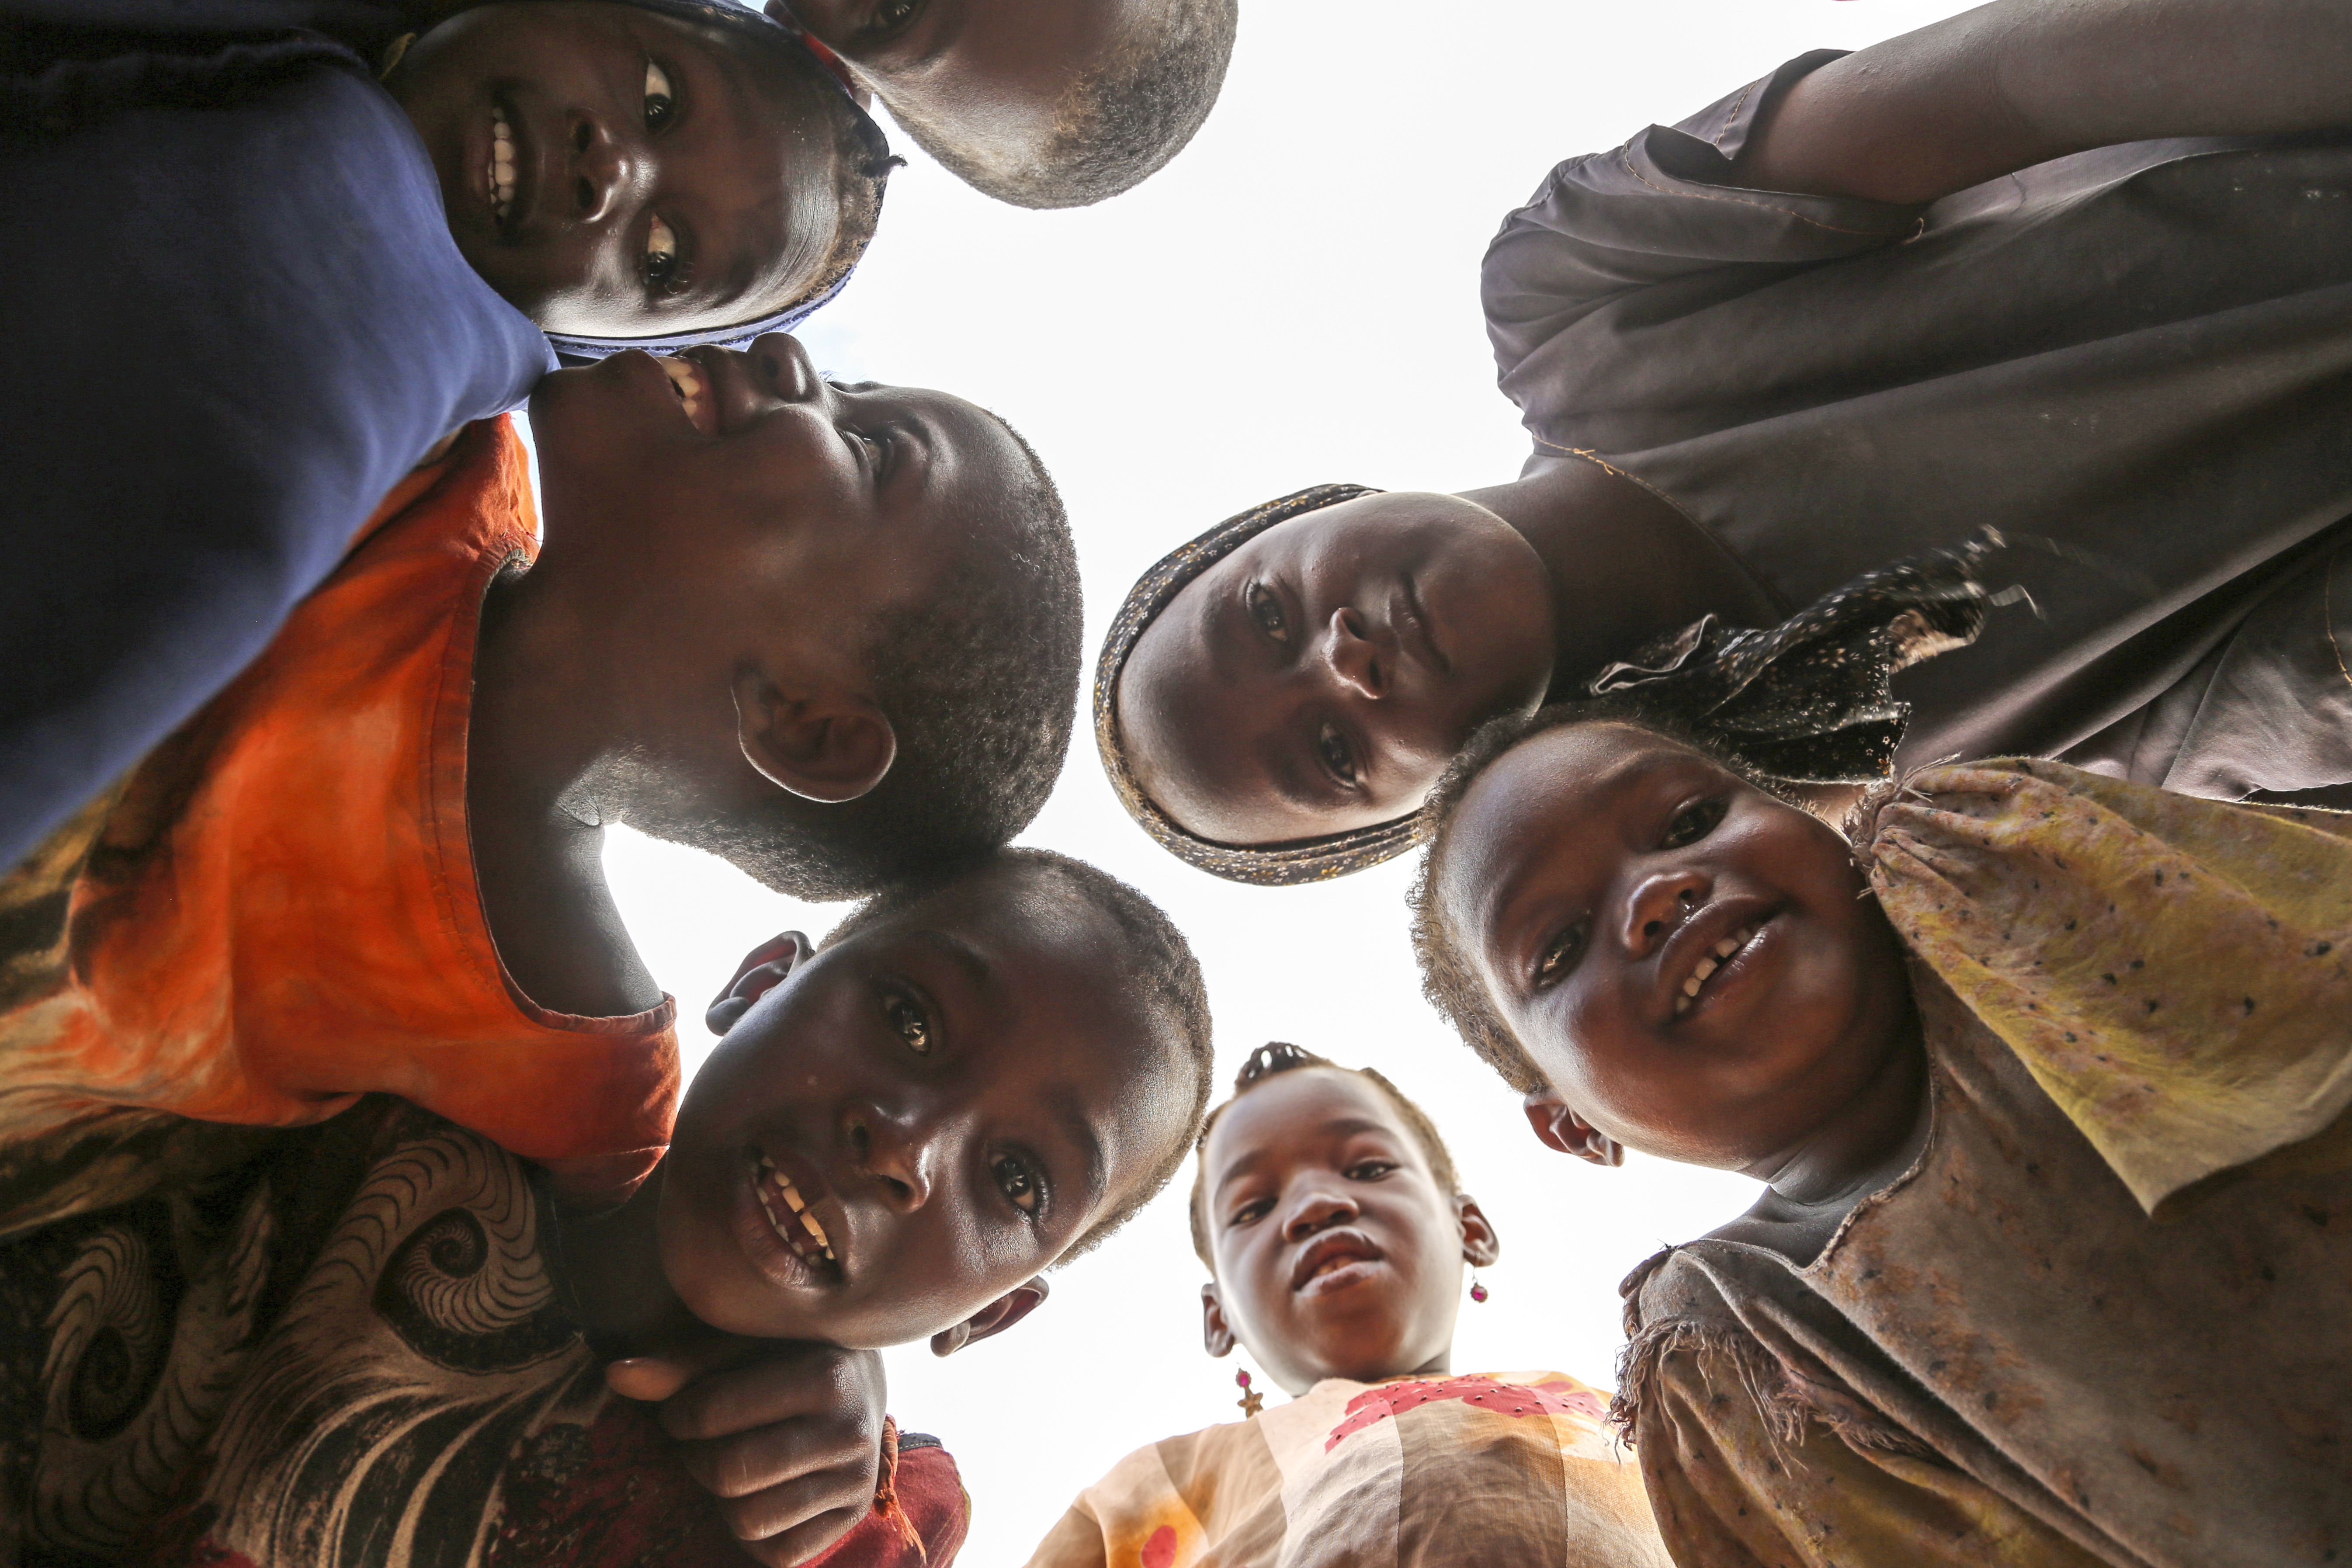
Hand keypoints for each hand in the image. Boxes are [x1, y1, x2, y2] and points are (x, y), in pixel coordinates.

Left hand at [607, 1337, 886, 1565]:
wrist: (863, 1383)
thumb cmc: (785, 1355)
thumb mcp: (742, 1346)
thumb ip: (682, 1363)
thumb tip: (615, 1375)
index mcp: (826, 1375)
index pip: (711, 1413)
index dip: (677, 1416)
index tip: (680, 1411)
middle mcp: (852, 1431)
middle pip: (730, 1474)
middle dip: (698, 1461)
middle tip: (702, 1443)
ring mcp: (857, 1481)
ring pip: (750, 1522)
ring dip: (724, 1500)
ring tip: (732, 1465)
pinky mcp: (852, 1519)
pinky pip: (777, 1554)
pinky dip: (752, 1534)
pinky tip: (758, 1493)